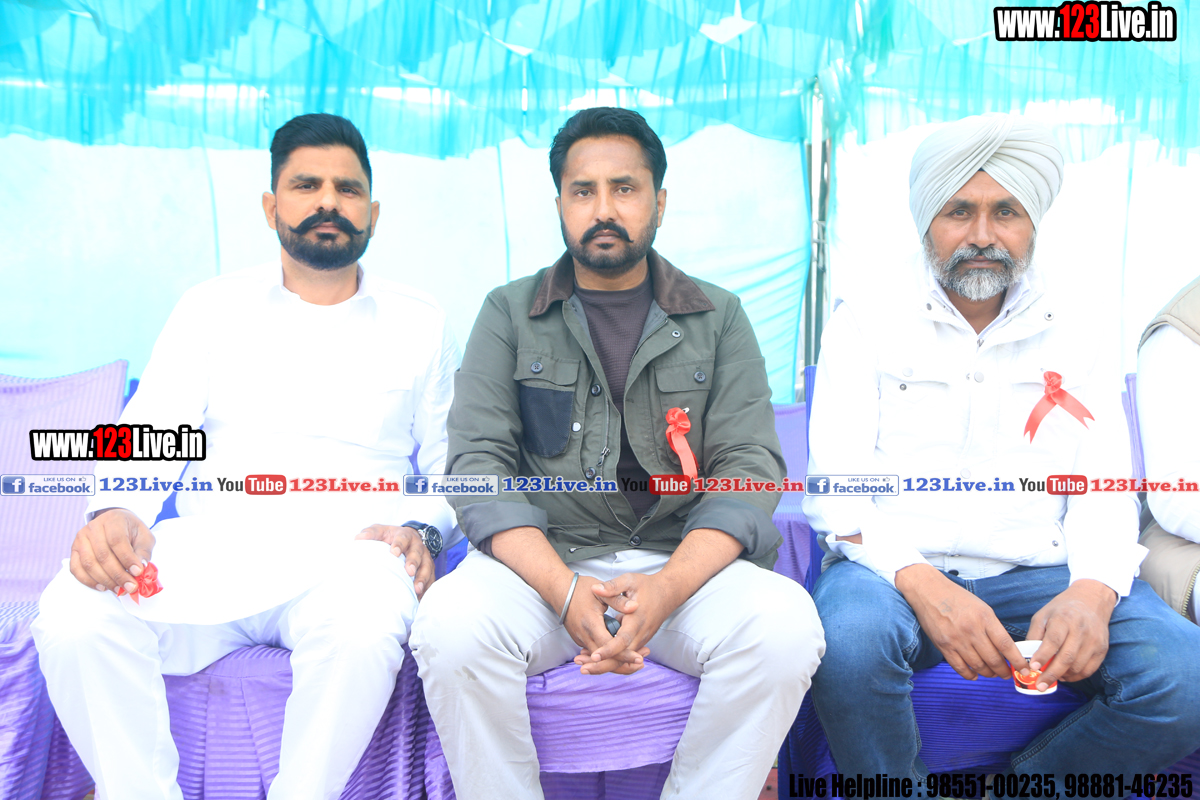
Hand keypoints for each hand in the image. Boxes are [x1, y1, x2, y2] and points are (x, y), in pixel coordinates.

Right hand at [70, 509, 154, 594]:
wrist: (115, 524)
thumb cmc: (131, 531)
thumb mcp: (144, 537)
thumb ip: (143, 551)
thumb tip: (141, 568)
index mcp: (113, 520)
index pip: (117, 540)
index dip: (127, 558)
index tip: (137, 572)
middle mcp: (93, 527)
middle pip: (102, 555)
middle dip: (118, 574)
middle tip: (130, 586)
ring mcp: (81, 539)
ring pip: (89, 564)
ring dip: (105, 580)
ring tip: (119, 589)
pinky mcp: (74, 550)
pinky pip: (76, 569)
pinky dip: (89, 581)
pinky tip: (103, 587)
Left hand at [356, 524, 434, 597]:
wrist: (409, 537)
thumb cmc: (391, 537)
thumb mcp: (380, 531)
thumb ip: (371, 533)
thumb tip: (358, 539)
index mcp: (405, 536)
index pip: (403, 538)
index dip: (399, 545)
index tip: (394, 552)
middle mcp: (417, 546)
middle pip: (417, 554)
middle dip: (414, 562)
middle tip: (409, 572)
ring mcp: (425, 557)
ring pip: (426, 567)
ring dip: (422, 578)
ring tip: (417, 589)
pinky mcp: (429, 568)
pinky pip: (430, 578)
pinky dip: (427, 588)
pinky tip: (421, 597)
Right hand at [561, 574, 648, 675]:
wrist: (560, 591)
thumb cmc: (581, 589)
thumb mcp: (601, 592)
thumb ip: (618, 600)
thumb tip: (635, 607)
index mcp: (591, 623)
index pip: (609, 646)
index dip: (625, 654)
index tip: (639, 658)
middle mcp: (584, 635)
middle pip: (604, 659)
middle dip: (623, 663)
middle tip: (641, 663)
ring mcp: (580, 639)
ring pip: (599, 659)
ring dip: (616, 661)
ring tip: (635, 661)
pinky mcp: (580, 639)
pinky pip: (595, 652)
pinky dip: (608, 656)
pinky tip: (621, 654)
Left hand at [576, 572, 681, 675]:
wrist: (668, 593)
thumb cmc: (647, 586)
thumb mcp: (630, 580)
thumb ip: (612, 586)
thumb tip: (594, 588)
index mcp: (637, 620)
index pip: (622, 641)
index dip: (609, 650)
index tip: (594, 656)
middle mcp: (640, 634)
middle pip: (622, 658)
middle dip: (602, 665)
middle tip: (582, 669)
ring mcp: (641, 640)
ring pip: (623, 660)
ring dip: (604, 666)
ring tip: (583, 668)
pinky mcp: (639, 641)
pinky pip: (625, 655)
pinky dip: (610, 660)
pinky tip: (593, 659)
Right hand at [896, 564, 1026, 680]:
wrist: (929, 591)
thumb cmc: (957, 598)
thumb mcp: (982, 608)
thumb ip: (993, 628)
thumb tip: (1005, 650)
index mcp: (985, 618)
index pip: (1006, 645)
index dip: (1017, 661)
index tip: (1024, 670)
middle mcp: (972, 630)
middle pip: (993, 659)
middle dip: (1003, 671)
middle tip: (1007, 674)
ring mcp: (957, 639)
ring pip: (978, 666)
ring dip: (988, 673)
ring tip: (992, 673)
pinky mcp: (943, 646)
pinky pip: (960, 667)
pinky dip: (970, 675)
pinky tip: (975, 674)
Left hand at [1025, 579, 1115, 689]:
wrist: (1091, 601)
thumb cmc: (1061, 610)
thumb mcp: (1043, 615)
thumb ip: (1034, 635)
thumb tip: (1027, 657)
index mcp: (1064, 619)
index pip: (1053, 641)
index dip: (1043, 656)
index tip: (1033, 667)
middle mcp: (1081, 630)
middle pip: (1067, 657)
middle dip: (1052, 674)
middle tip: (1040, 686)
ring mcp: (1094, 641)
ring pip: (1078, 666)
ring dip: (1063, 676)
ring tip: (1050, 679)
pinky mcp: (1102, 649)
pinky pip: (1089, 670)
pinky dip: (1076, 677)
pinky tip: (1064, 676)